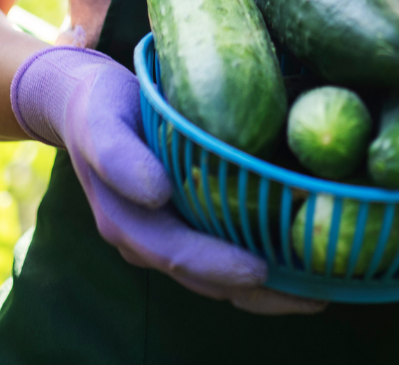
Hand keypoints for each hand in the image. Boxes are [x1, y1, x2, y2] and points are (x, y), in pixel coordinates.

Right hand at [11, 46, 322, 314]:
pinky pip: (218, 253)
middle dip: (260, 293)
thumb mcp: (101, 122)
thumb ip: (121, 157)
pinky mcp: (178, 222)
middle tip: (314, 297)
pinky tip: (294, 260)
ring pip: (215, 276)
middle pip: (206, 278)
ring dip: (264, 291)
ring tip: (317, 292)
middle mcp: (146, 240)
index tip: (261, 271)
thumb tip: (158, 193)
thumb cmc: (97, 106)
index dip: (220, 266)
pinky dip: (255, 263)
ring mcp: (162, 236)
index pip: (179, 254)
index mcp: (127, 223)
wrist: (81, 102)